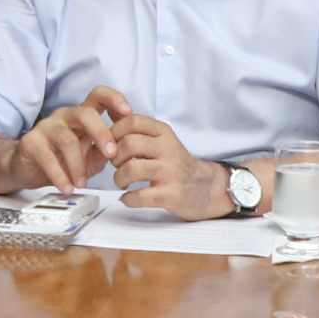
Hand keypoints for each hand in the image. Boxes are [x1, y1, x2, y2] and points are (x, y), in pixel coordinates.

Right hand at [14, 87, 126, 193]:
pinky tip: (67, 187)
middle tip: (111, 155)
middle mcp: (64, 116)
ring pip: (67, 140)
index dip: (114, 99)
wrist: (30, 170)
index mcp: (82, 115)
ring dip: (78, 165)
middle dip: (102, 133)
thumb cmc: (64, 160)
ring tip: (83, 183)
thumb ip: (107, 151)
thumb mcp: (92, 157)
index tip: (128, 113)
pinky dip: (60, 176)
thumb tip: (127, 149)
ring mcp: (46, 127)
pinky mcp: (31, 142)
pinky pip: (47, 158)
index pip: (99, 96)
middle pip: (85, 113)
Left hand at [105, 110, 234, 218]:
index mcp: (164, 133)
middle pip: (128, 144)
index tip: (110, 145)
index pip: (132, 121)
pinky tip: (129, 198)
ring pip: (131, 169)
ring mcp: (171, 173)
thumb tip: (110, 118)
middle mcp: (169, 149)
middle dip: (114, 158)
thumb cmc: (177, 165)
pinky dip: (127, 199)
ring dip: (119, 178)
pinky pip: (139, 196)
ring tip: (122, 183)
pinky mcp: (171, 195)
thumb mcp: (163, 141)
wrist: (208, 188)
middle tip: (117, 166)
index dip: (113, 132)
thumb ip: (140, 132)